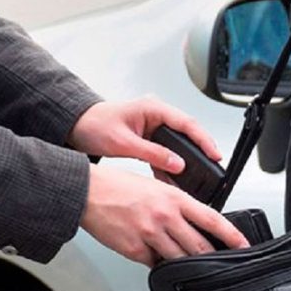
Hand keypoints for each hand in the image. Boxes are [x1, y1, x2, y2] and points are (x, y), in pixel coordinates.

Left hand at [68, 98, 221, 174]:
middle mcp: (156, 116)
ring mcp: (153, 128)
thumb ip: (152, 153)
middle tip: (210, 170)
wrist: (76, 127)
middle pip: (187, 135)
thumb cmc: (94, 125)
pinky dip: (168, 168)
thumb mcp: (124, 142)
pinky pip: (165, 154)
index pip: (188, 124)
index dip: (204, 140)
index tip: (215, 155)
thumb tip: (177, 164)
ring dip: (184, 164)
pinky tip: (172, 181)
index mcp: (154, 108)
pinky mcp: (148, 140)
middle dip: (199, 154)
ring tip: (192, 181)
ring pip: (178, 147)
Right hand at [80, 165, 248, 265]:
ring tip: (190, 266)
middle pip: (199, 246)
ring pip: (179, 259)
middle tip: (219, 264)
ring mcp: (149, 235)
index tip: (244, 246)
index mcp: (174, 198)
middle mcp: (165, 216)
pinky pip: (155, 264)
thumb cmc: (119, 186)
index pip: (212, 219)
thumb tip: (192, 223)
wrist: (87, 193)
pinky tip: (158, 258)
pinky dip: (159, 264)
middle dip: (212, 258)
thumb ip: (176, 205)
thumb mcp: (155, 187)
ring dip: (186, 265)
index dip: (232, 236)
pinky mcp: (134, 250)